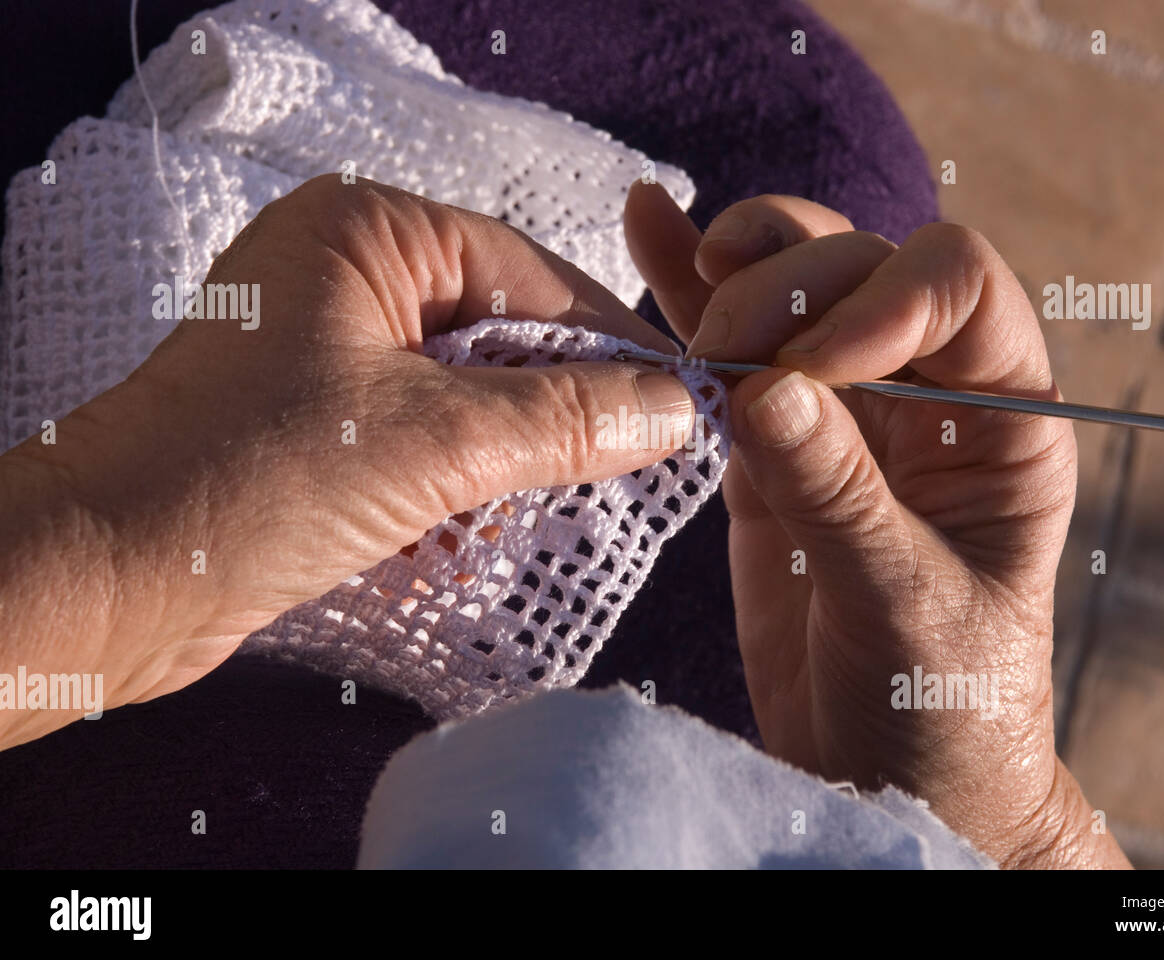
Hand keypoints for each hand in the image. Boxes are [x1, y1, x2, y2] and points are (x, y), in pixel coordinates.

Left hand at [0, 175, 692, 747]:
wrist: (106, 583)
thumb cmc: (247, 481)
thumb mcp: (435, 441)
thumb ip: (565, 417)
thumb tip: (673, 407)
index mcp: (367, 232)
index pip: (529, 272)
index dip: (611, 340)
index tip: (681, 398)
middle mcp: (346, 277)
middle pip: (501, 335)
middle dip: (551, 412)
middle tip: (619, 466)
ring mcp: (327, 351)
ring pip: (466, 395)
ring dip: (500, 462)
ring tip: (511, 515)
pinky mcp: (316, 422)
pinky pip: (422, 438)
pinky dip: (452, 489)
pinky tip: (454, 538)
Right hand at [625, 183, 1128, 867]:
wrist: (887, 773)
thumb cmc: (939, 705)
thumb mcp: (906, 606)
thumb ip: (841, 496)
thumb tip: (767, 389)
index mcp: (1005, 423)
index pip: (960, 292)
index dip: (884, 299)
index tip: (811, 364)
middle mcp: (930, 397)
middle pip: (864, 272)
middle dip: (791, 290)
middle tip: (724, 348)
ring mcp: (845, 415)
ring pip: (796, 292)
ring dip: (740, 269)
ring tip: (692, 266)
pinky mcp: (770, 445)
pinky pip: (732, 356)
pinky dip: (687, 296)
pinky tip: (648, 227)